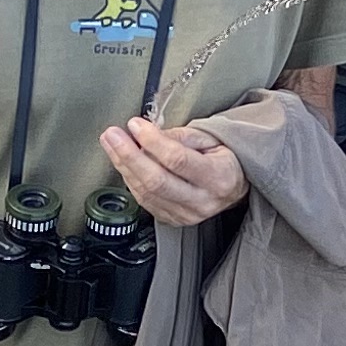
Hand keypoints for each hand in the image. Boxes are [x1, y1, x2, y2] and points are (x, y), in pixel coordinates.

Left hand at [101, 112, 248, 225]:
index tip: (135, 125)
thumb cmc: (222, 158)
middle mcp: (203, 201)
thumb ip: (179, 136)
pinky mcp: (174, 220)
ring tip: (112, 144)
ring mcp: (187, 215)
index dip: (152, 141)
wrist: (234, 186)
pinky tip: (123, 163)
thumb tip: (146, 133)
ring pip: (146, 192)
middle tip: (112, 135)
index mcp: (218, 176)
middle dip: (128, 155)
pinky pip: (145, 201)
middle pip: (156, 181)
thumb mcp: (209, 138)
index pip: (177, 160)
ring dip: (124, 166)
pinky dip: (130, 180)